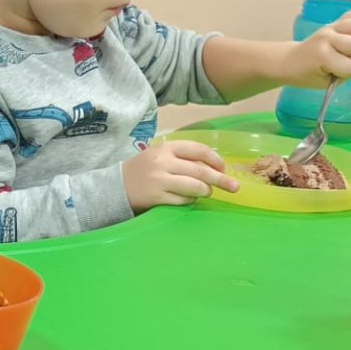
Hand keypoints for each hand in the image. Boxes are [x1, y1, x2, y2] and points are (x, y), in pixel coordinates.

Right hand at [122, 138, 239, 211]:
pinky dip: (190, 201)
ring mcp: (159, 180)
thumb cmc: (144, 170)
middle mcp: (163, 162)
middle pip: (200, 170)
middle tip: (234, 187)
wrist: (116, 186)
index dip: (215, 159)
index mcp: (166, 148)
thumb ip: (183, 158)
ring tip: (207, 193)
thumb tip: (215, 168)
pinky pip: (183, 200)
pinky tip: (188, 199)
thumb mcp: (160, 156)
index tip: (223, 168)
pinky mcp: (156, 197)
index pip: (198, 150)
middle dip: (221, 179)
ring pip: (194, 187)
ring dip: (206, 191)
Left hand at [285, 9, 350, 87]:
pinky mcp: (334, 22)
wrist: (291, 61)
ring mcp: (330, 27)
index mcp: (322, 55)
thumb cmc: (308, 74)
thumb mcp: (326, 82)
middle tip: (348, 62)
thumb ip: (350, 71)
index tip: (336, 74)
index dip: (348, 73)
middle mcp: (327, 37)